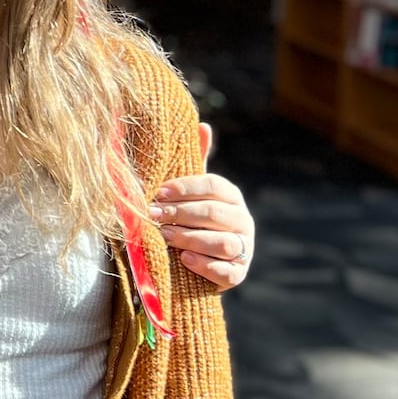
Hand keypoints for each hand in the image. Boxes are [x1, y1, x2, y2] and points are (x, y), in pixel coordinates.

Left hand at [151, 122, 253, 290]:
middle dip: (181, 213)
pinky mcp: (238, 274)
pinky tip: (184, 260)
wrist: (194, 263)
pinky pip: (226, 271)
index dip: (186, 188)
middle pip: (215, 213)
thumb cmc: (189, 220)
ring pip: (222, 242)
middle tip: (154, 214)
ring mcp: (243, 248)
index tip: (159, 192)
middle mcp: (242, 221)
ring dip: (191, 238)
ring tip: (165, 236)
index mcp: (231, 197)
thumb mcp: (191, 193)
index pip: (213, 186)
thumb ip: (196, 164)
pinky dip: (205, 266)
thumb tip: (203, 125)